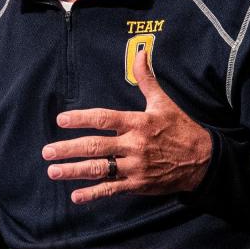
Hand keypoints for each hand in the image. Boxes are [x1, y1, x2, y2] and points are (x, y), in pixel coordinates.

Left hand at [41, 49, 211, 202]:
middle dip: (68, 149)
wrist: (203, 160)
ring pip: (100, 169)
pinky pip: (112, 189)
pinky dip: (94, 194)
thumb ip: (146, 78)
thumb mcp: (163, 102)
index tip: (61, 120)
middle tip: (47, 152)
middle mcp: (134, 145)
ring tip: (53, 171)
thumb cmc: (180, 128)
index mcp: (137, 123)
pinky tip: (76, 197)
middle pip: (95, 146)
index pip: (103, 118)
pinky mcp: (138, 184)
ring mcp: (135, 167)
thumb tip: (141, 52)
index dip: (81, 118)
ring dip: (74, 171)